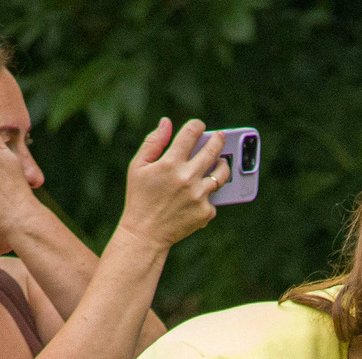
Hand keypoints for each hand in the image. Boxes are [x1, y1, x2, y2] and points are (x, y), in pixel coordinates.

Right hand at [116, 119, 225, 250]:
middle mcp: (187, 177)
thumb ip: (153, 142)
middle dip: (218, 140)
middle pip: (212, 151)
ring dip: (223, 165)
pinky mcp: (206, 212)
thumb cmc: (140, 197)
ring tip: (221, 162)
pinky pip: (213, 198)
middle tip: (221, 136)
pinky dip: (208, 195)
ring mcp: (199, 196)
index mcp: (170, 163)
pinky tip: (201, 194)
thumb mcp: (138, 167)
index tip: (200, 126)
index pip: (191, 134)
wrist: (145, 234)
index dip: (197, 126)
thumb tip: (166, 122)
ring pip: (221, 174)